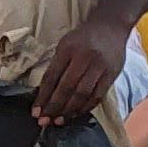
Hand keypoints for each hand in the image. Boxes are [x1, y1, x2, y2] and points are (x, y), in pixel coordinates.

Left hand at [32, 11, 130, 129]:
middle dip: (54, 107)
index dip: (43, 97)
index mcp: (68, 49)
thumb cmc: (83, 37)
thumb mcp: (64, 45)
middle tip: (44, 121)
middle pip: (67, 88)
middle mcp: (84, 57)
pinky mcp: (112, 74)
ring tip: (58, 121)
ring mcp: (100, 66)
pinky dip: (86, 107)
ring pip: (82, 94)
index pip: (52, 77)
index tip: (35, 112)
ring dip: (69, 111)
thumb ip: (55, 66)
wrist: (111, 25)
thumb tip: (42, 94)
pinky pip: (97, 96)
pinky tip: (76, 114)